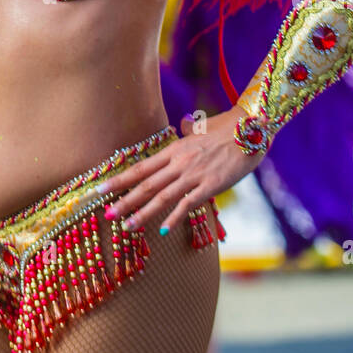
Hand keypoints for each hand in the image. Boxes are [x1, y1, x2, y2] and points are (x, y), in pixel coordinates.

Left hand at [97, 110, 264, 234]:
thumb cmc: (227, 128)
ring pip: (162, 196)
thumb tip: (184, 123)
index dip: (120, 179)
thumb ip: (189, 130)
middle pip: (146, 184)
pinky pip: (188, 204)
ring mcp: (194, 174)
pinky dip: (174, 217)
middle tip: (107, 214)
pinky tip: (163, 229)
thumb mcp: (202, 128)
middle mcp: (179, 162)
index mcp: (174, 149)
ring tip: (127, 226)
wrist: (251, 128)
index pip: (141, 167)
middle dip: (124, 200)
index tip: (101, 188)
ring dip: (143, 213)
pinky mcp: (211, 186)